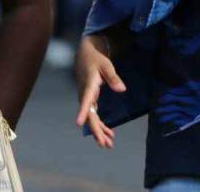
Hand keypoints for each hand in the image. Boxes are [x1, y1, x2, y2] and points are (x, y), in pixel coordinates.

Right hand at [74, 34, 125, 148]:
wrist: (85, 55)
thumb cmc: (96, 59)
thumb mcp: (106, 65)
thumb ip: (113, 77)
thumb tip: (121, 89)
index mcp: (88, 86)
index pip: (85, 101)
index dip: (82, 112)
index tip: (78, 124)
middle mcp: (85, 94)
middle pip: (89, 115)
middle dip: (96, 130)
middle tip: (105, 144)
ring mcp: (86, 98)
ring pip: (91, 118)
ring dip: (99, 131)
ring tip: (108, 144)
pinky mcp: (90, 99)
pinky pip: (94, 115)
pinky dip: (100, 124)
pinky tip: (109, 133)